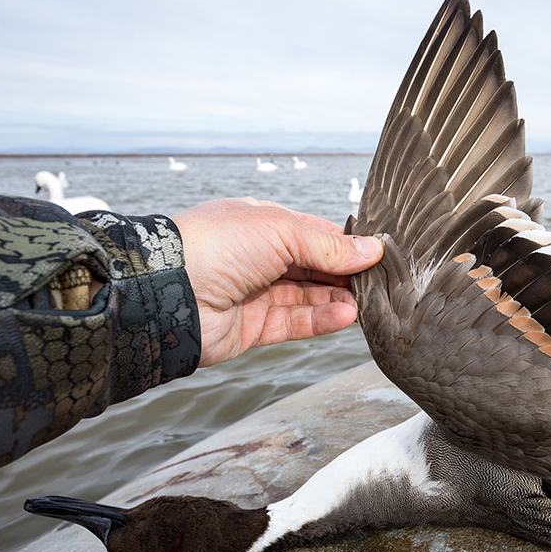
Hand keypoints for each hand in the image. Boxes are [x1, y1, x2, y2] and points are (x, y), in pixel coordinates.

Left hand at [171, 198, 382, 367]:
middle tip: (380, 281)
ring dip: (339, 299)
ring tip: (367, 301)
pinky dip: (322, 320)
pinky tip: (347, 315)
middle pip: (315, 267)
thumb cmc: (217, 245)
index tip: (377, 252)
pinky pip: (296, 323)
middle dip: (346, 273)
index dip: (345, 243)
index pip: (314, 233)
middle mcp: (260, 258)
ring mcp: (257, 293)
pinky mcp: (254, 327)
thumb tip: (371, 250)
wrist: (170, 291)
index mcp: (263, 225)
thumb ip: (328, 245)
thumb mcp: (281, 231)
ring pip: (309, 297)